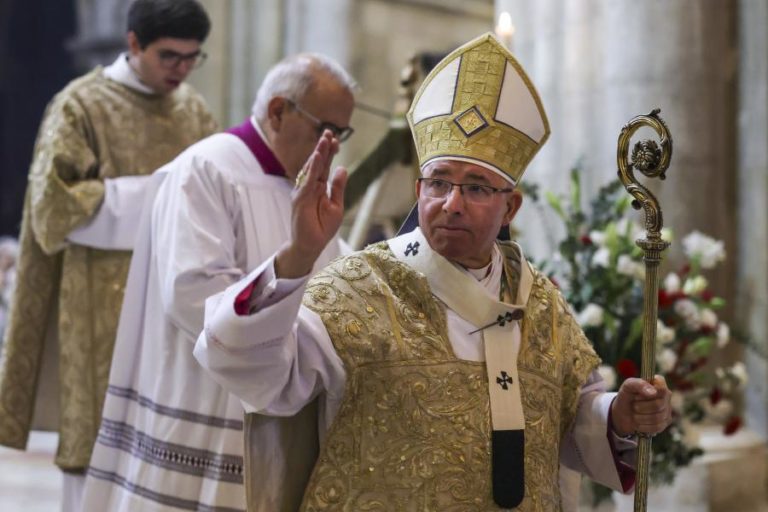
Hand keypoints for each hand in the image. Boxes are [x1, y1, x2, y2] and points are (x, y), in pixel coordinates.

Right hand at [275, 130, 346, 278]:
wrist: (310, 245)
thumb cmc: (322, 228)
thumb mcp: (336, 205)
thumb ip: (338, 187)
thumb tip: (342, 168)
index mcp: (319, 187)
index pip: (325, 166)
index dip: (330, 153)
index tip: (336, 140)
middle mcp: (310, 186)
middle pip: (317, 163)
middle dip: (323, 148)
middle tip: (329, 131)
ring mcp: (303, 191)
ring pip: (311, 169)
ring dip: (318, 154)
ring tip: (325, 139)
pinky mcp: (300, 199)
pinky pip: (307, 181)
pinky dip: (313, 168)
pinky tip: (318, 157)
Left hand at [611, 375, 671, 436]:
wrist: (623, 413)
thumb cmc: (627, 396)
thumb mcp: (628, 386)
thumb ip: (639, 384)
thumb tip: (653, 392)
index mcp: (659, 383)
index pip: (662, 389)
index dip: (647, 394)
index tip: (637, 395)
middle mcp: (666, 396)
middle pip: (658, 405)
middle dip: (641, 407)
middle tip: (634, 405)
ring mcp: (667, 410)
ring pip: (658, 417)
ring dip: (640, 417)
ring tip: (635, 414)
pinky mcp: (665, 423)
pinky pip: (657, 427)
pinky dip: (643, 426)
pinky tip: (638, 422)